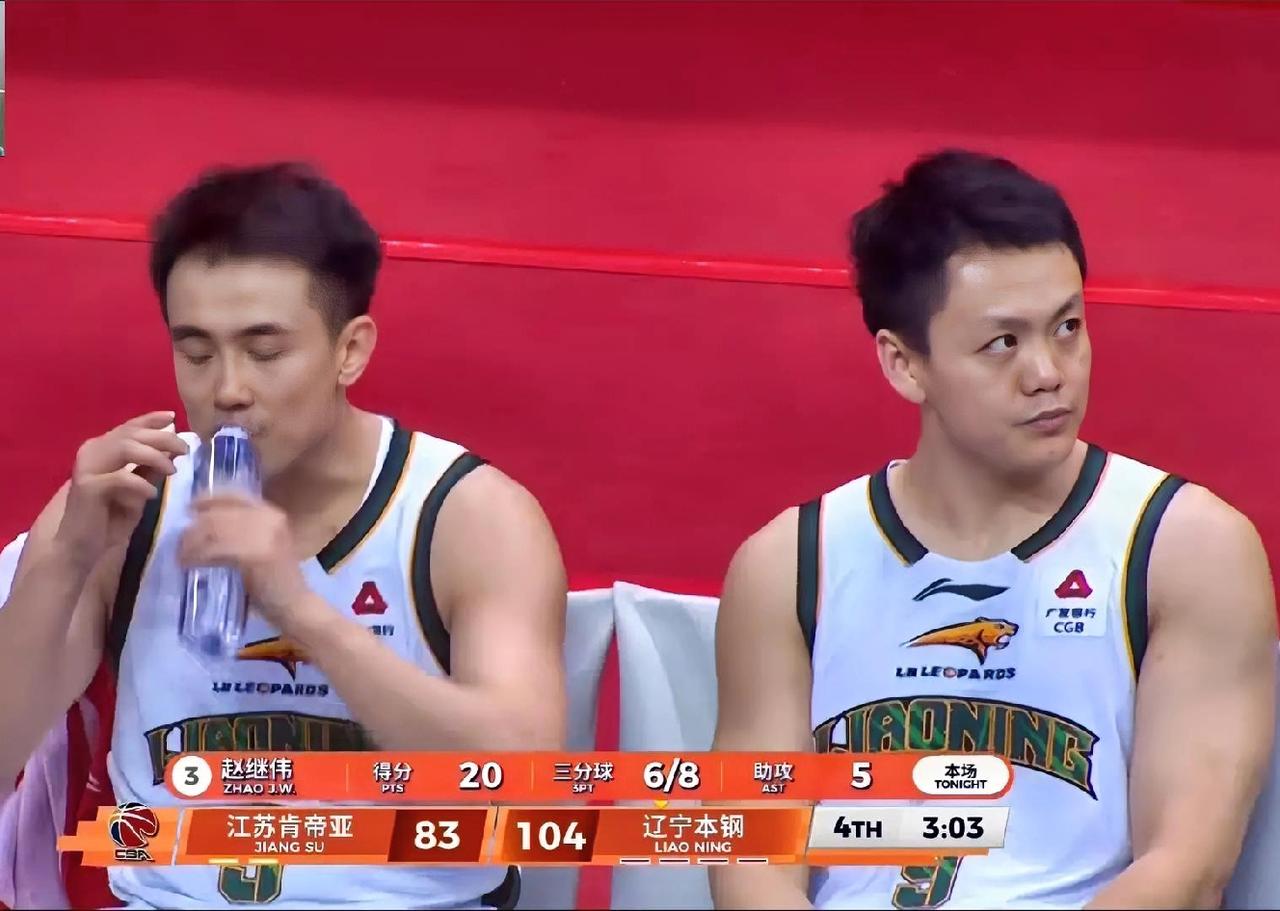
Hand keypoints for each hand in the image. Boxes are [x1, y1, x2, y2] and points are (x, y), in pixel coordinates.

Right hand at [56, 410, 188, 567]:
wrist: (81, 548)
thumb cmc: (110, 519)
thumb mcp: (139, 490)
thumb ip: (151, 470)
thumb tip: (173, 452)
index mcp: (102, 449)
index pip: (128, 427)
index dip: (151, 420)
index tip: (173, 417)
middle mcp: (92, 452)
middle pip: (130, 434)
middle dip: (162, 438)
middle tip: (184, 449)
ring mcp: (86, 468)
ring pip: (124, 448)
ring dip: (154, 456)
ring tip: (172, 471)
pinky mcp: (86, 487)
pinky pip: (120, 477)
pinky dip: (140, 483)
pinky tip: (151, 495)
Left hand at [178, 492, 312, 628]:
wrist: (295, 605)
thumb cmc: (273, 580)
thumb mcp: (261, 545)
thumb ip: (239, 530)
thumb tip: (199, 521)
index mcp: (271, 513)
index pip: (233, 495)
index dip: (207, 500)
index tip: (188, 511)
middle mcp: (270, 518)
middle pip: (218, 514)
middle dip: (193, 529)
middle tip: (179, 547)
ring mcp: (265, 535)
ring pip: (214, 530)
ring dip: (191, 544)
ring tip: (182, 558)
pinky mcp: (256, 554)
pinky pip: (216, 548)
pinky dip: (197, 556)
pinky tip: (190, 565)